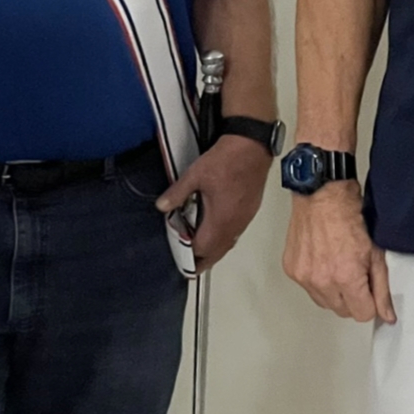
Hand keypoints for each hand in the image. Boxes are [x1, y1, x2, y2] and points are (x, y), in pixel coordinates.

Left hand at [157, 133, 270, 270]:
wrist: (252, 146)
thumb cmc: (225, 160)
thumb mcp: (195, 175)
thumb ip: (177, 193)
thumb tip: (161, 207)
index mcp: (221, 220)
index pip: (203, 248)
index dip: (190, 256)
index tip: (178, 259)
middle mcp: (235, 224)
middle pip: (217, 252)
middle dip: (203, 260)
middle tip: (189, 266)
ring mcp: (244, 219)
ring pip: (228, 244)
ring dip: (213, 250)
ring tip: (198, 250)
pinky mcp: (249, 211)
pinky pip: (235, 233)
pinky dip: (223, 238)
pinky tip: (213, 230)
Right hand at [283, 180, 386, 323]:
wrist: (321, 194)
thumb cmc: (349, 216)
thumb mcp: (376, 253)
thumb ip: (382, 288)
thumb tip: (386, 314)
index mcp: (345, 276)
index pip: (362, 314)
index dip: (369, 303)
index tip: (369, 289)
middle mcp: (321, 280)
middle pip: (342, 311)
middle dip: (352, 298)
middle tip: (355, 273)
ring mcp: (303, 276)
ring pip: (324, 303)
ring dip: (334, 292)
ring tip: (338, 265)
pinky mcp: (292, 270)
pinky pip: (308, 289)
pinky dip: (318, 280)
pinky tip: (324, 260)